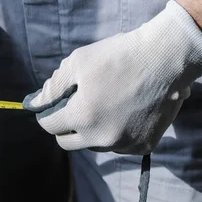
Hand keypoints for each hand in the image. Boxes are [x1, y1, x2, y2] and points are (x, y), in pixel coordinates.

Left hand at [23, 1, 201, 153]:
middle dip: (64, 126)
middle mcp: (102, 137)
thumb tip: (35, 103)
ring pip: (93, 145)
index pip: (50, 126)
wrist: (166, 58)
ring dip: (89, 130)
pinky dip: (114, 133)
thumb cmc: (118, 56)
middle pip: (68, 142)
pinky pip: (118, 145)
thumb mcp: (77, 63)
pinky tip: (122, 112)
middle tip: (72, 106)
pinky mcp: (144, 146)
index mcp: (82, 117)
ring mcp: (124, 144)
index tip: (51, 104)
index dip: (46, 113)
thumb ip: (53, 87)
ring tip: (101, 105)